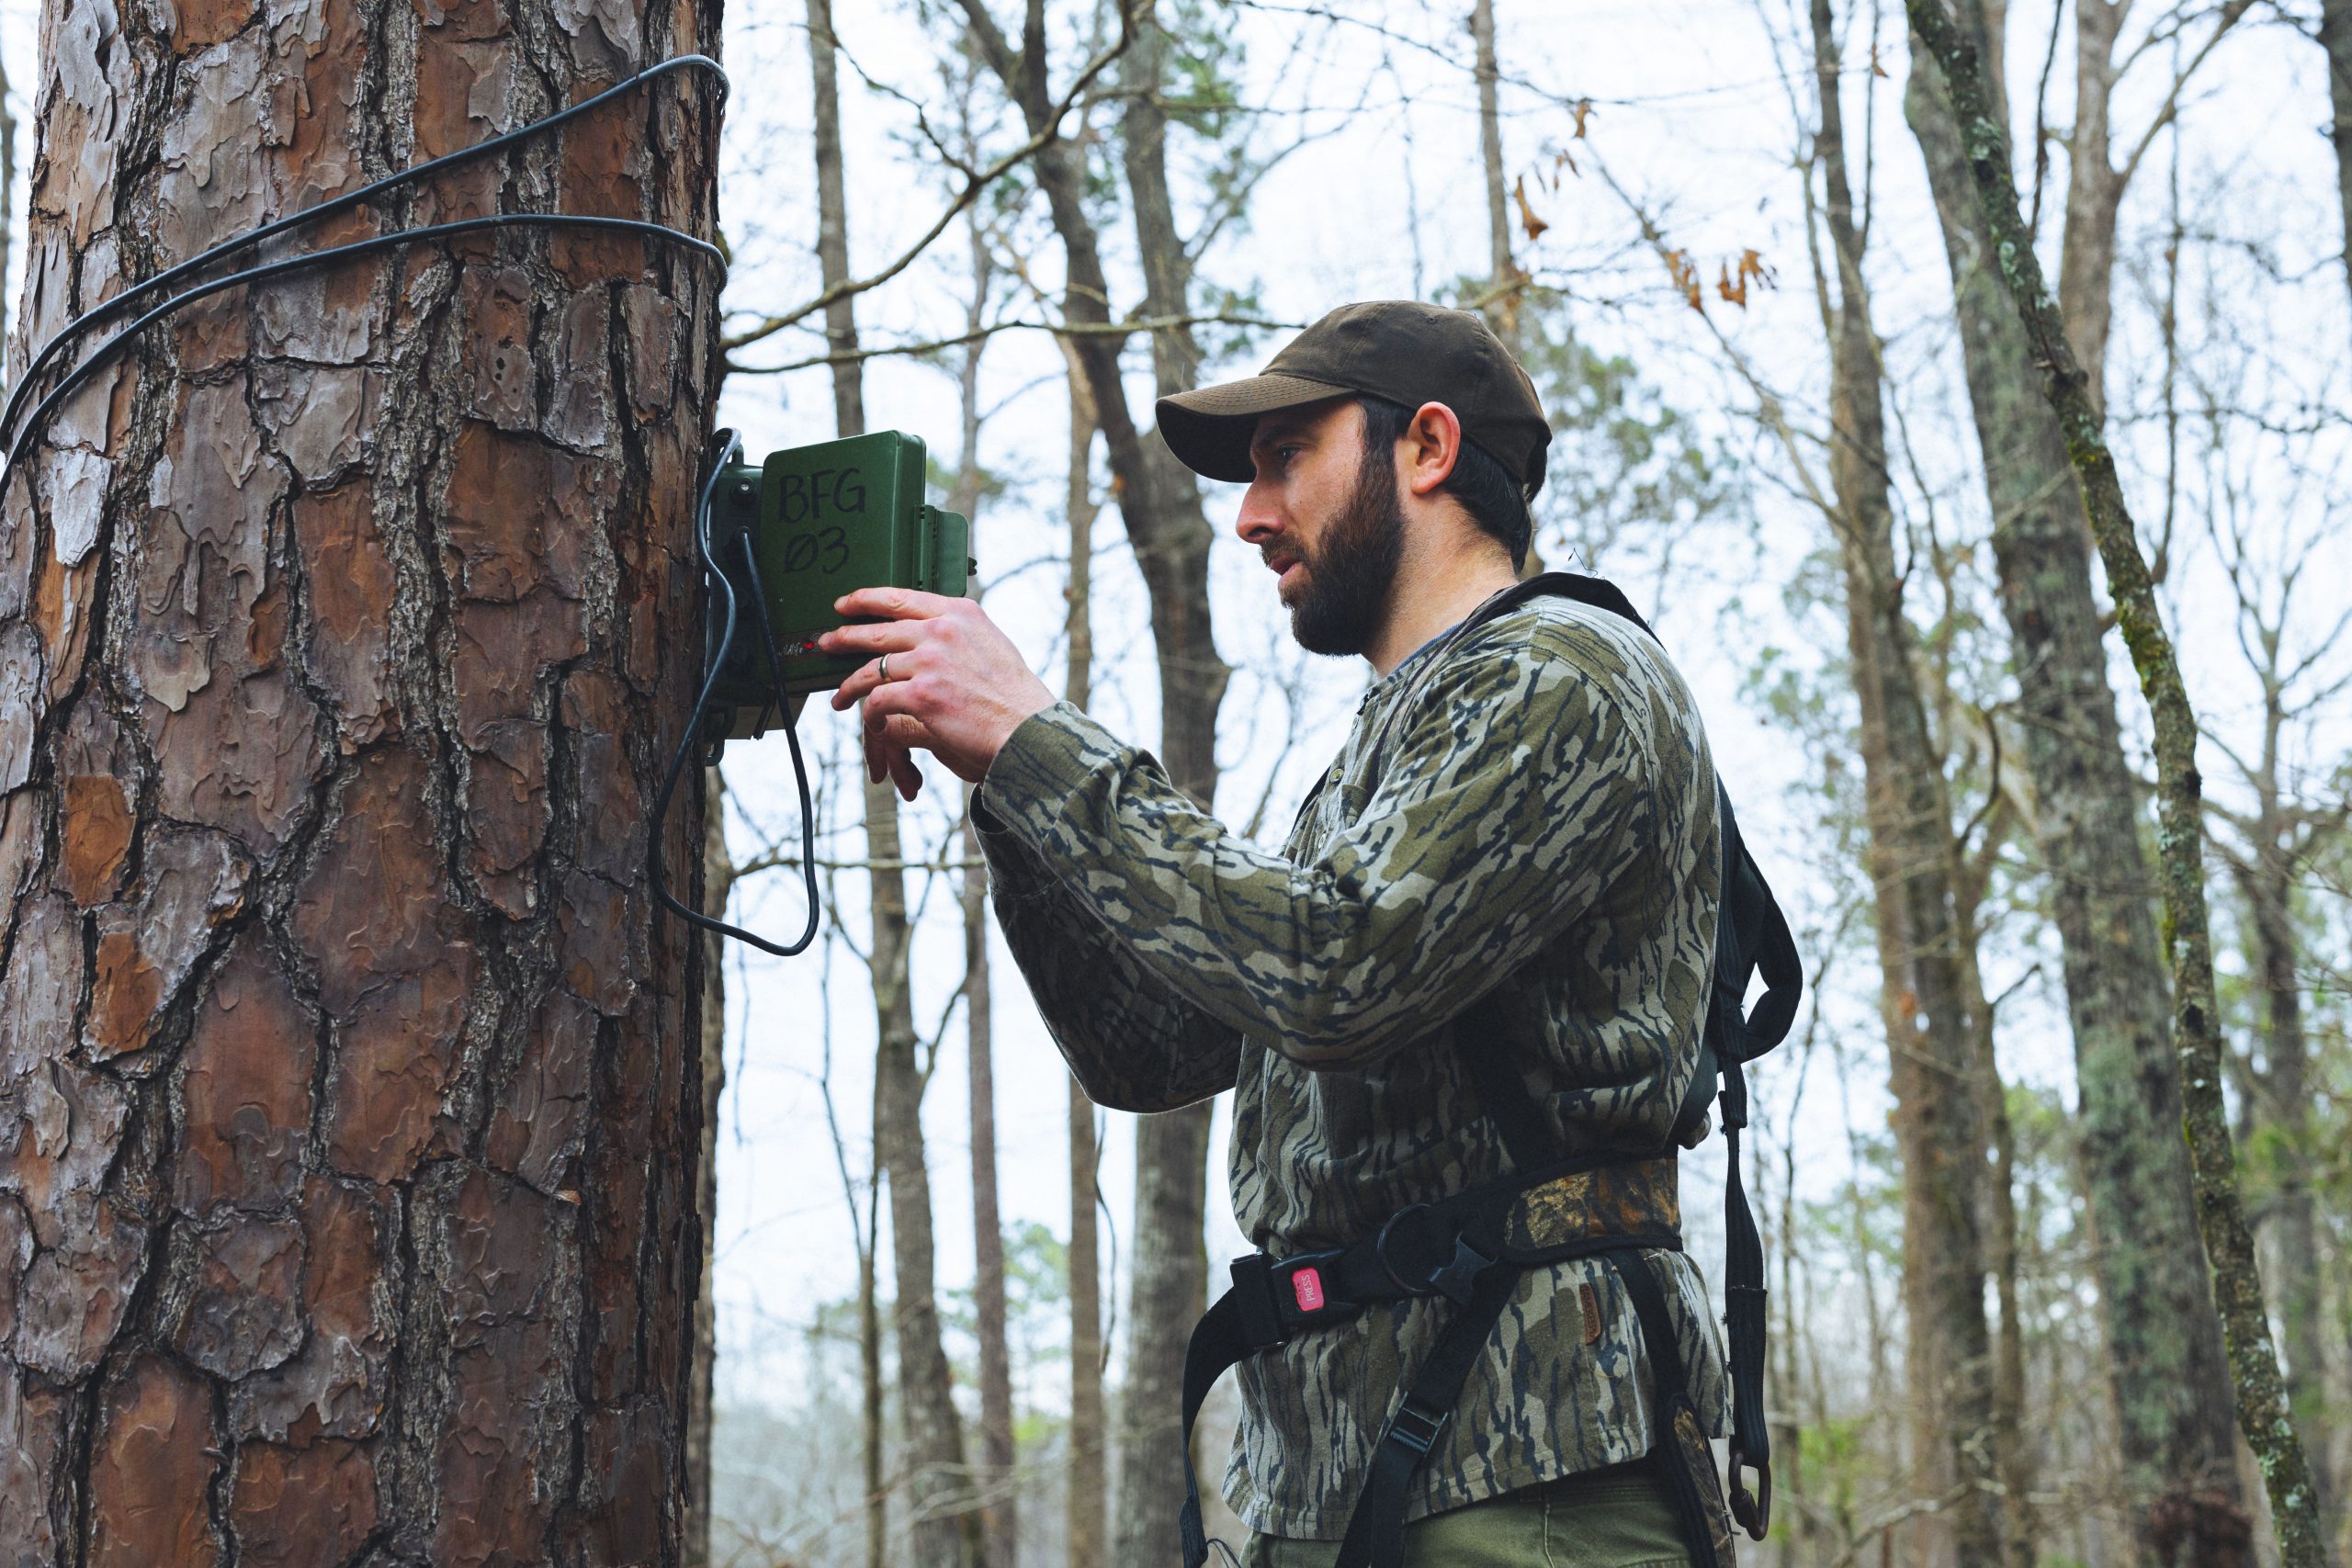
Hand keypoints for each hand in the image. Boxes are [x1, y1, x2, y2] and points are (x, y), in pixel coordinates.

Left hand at [819, 588, 1055, 800]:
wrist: (1028, 731)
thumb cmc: (1015, 697)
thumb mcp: (993, 645)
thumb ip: (961, 634)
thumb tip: (935, 632)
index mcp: (960, 613)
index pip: (901, 597)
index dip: (866, 599)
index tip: (846, 604)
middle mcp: (942, 631)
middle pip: (877, 629)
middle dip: (845, 636)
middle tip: (827, 642)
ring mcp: (930, 662)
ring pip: (872, 668)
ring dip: (849, 685)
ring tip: (839, 697)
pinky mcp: (921, 695)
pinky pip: (879, 701)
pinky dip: (871, 714)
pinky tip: (872, 722)